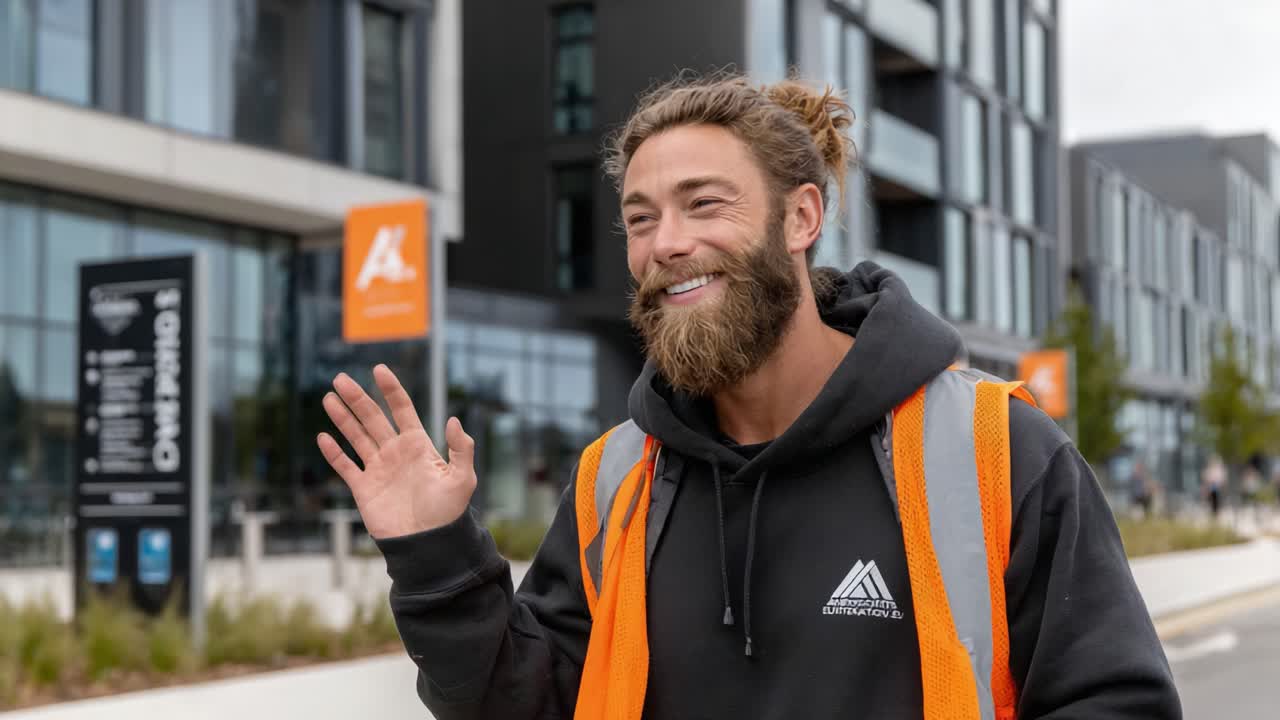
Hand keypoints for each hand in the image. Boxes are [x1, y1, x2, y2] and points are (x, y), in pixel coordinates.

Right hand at [317, 365, 475, 538]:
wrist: (428, 544)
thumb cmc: (449, 512)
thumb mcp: (462, 478)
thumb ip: (461, 448)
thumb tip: (454, 419)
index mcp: (418, 445)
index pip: (402, 409)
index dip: (391, 389)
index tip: (378, 369)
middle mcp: (395, 452)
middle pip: (372, 418)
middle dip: (357, 398)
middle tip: (339, 378)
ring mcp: (378, 469)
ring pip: (356, 437)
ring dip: (342, 418)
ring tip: (328, 398)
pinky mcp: (364, 488)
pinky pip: (346, 466)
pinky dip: (334, 453)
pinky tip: (323, 437)